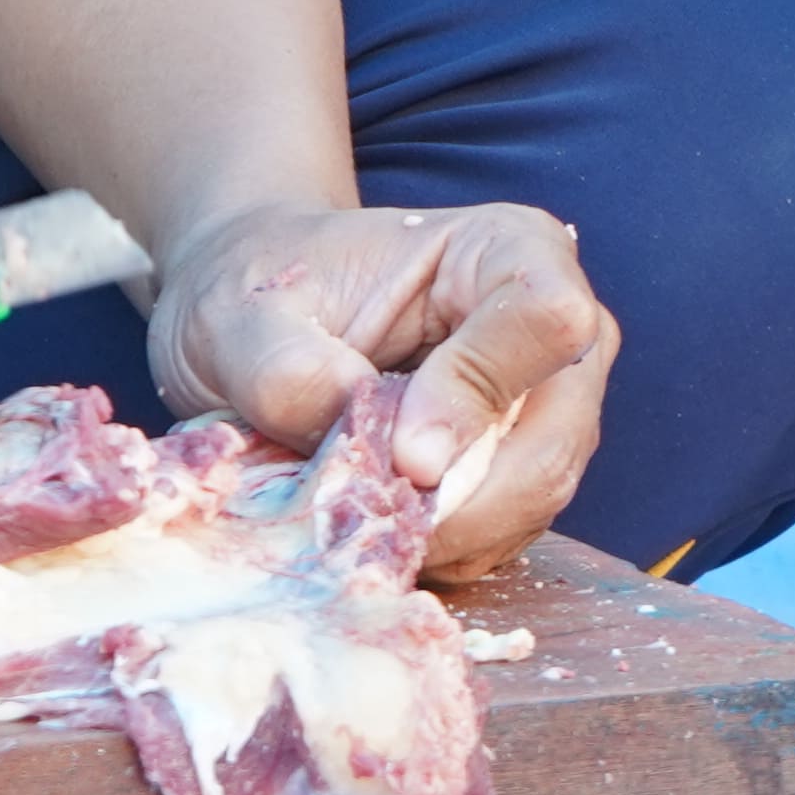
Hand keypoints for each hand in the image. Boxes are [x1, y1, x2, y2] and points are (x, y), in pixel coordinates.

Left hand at [148, 192, 611, 583]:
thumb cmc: (258, 288)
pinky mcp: (520, 474)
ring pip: (531, 502)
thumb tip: (374, 456)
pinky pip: (502, 537)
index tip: (398, 451)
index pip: (544, 319)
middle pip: (552, 442)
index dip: (474, 395)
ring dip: (439, 531)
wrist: (258, 317)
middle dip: (457, 500)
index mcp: (505, 248)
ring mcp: (546, 411)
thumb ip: (290, 372)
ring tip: (350, 511)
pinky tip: (371, 522)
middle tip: (364, 516)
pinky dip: (435, 547)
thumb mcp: (243, 314)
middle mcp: (552, 330)